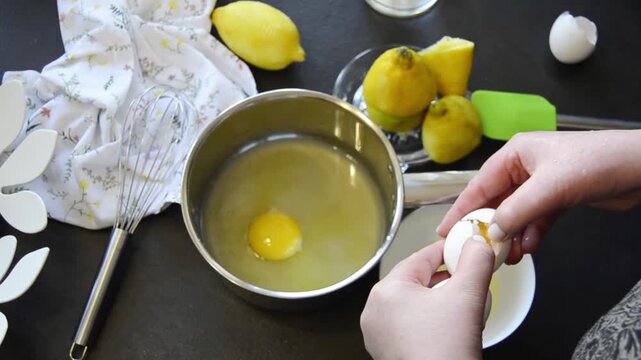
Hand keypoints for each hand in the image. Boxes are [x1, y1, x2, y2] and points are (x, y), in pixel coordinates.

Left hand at [360, 239, 493, 359]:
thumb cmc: (445, 351)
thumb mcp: (468, 296)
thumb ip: (476, 262)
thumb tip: (478, 244)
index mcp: (386, 290)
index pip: (422, 256)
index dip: (449, 250)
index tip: (467, 248)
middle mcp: (375, 310)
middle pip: (417, 280)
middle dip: (446, 279)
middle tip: (470, 282)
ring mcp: (377, 333)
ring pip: (413, 302)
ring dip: (438, 300)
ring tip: (461, 307)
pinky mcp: (386, 350)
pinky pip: (408, 324)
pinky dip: (428, 320)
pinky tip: (448, 328)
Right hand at [437, 130, 640, 263]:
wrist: (639, 167)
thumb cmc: (595, 163)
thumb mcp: (549, 187)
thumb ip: (516, 211)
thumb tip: (490, 232)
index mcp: (515, 155)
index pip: (479, 185)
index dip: (460, 209)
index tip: (444, 230)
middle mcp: (524, 168)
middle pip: (496, 202)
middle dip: (488, 227)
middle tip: (475, 250)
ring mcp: (541, 184)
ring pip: (515, 214)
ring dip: (510, 235)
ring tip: (506, 256)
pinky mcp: (558, 198)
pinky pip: (536, 219)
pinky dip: (531, 234)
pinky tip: (529, 248)